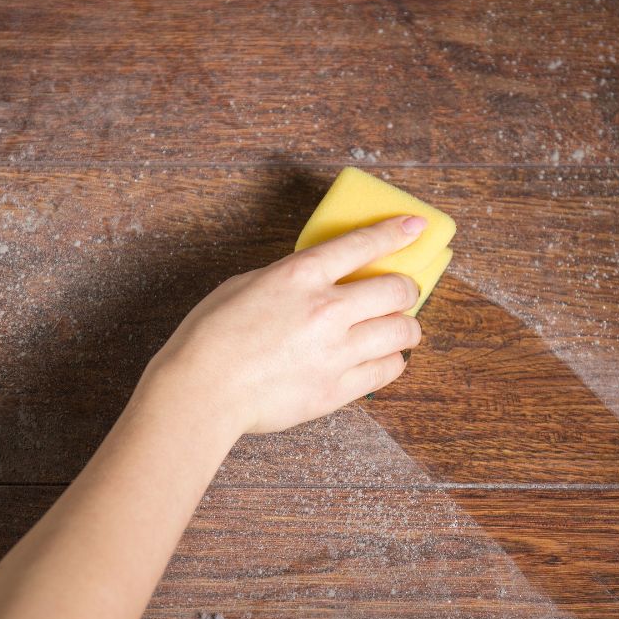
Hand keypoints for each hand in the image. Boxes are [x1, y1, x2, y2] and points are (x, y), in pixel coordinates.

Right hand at [135, 215, 427, 435]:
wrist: (202, 391)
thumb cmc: (211, 337)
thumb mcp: (246, 285)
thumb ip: (290, 280)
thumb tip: (317, 281)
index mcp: (300, 276)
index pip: (363, 244)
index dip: (396, 232)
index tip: (415, 227)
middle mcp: (326, 309)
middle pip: (397, 290)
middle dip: (406, 289)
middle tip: (402, 294)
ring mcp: (336, 351)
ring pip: (402, 332)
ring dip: (405, 328)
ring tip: (397, 330)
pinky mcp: (337, 389)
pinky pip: (387, 370)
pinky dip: (391, 361)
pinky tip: (381, 359)